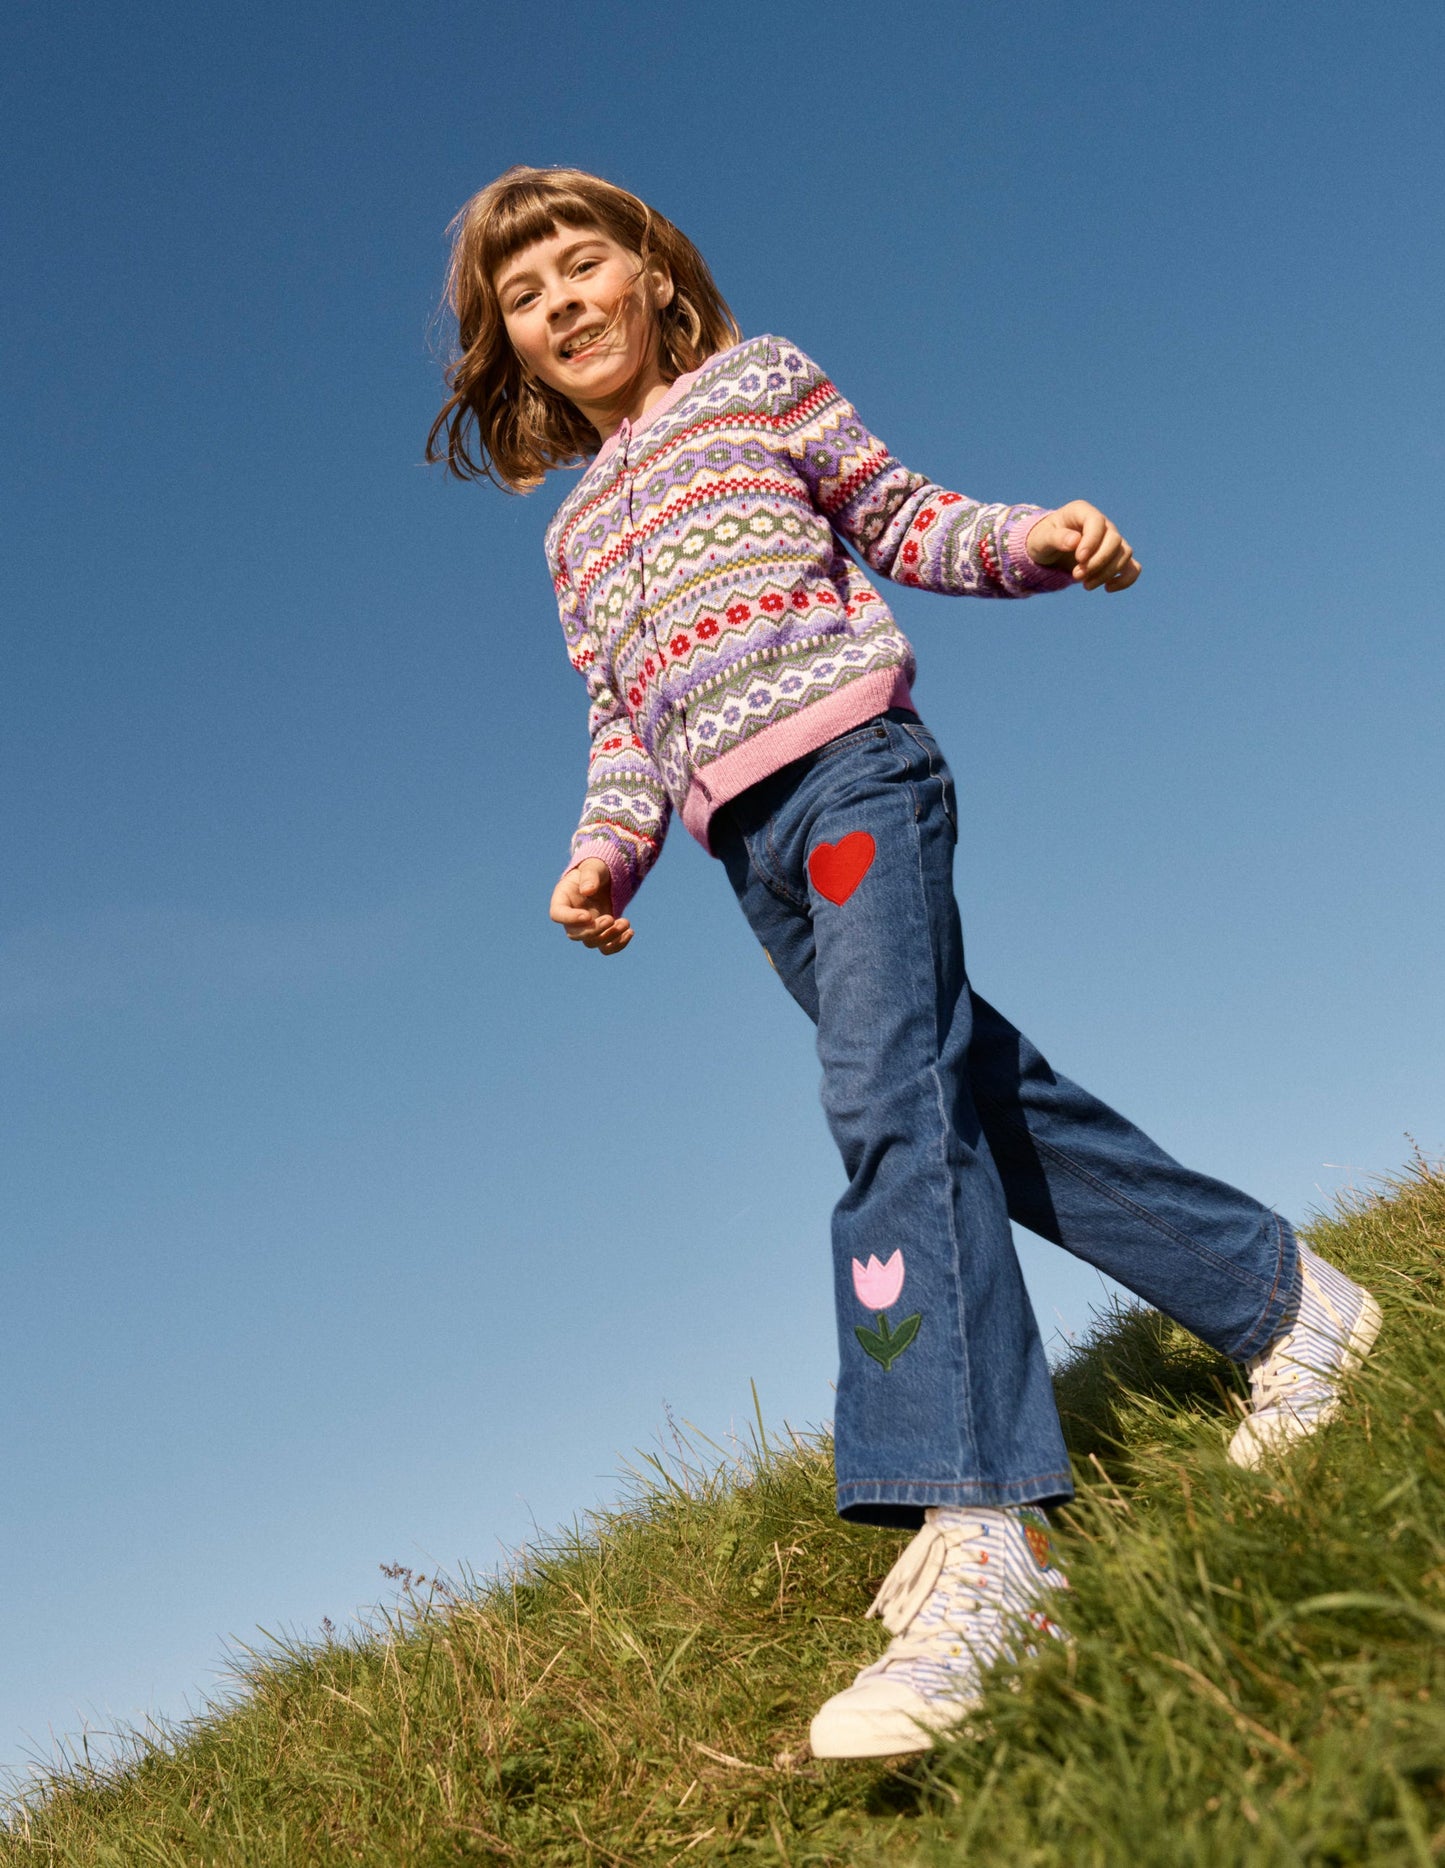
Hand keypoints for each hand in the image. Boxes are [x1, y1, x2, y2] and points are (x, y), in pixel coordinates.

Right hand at [549, 857, 633, 954]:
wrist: (607, 877)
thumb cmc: (596, 869)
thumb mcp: (593, 867)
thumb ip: (589, 876)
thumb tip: (588, 890)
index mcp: (563, 899)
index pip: (558, 914)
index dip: (570, 919)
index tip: (587, 916)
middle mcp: (571, 917)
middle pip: (574, 934)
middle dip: (594, 930)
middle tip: (610, 919)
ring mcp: (586, 927)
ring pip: (591, 942)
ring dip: (609, 937)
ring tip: (625, 922)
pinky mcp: (602, 932)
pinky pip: (606, 947)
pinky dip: (618, 944)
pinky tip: (630, 932)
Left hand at [1026, 500, 1140, 591]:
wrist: (1048, 550)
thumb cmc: (1043, 540)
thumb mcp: (1042, 539)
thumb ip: (1056, 538)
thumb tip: (1075, 541)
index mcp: (1082, 512)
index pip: (1097, 522)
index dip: (1092, 541)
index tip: (1079, 559)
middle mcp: (1102, 524)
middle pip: (1114, 540)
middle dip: (1097, 562)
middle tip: (1076, 576)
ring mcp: (1111, 540)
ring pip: (1124, 554)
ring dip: (1107, 573)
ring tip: (1085, 585)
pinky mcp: (1116, 558)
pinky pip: (1133, 567)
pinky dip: (1126, 579)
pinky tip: (1107, 588)